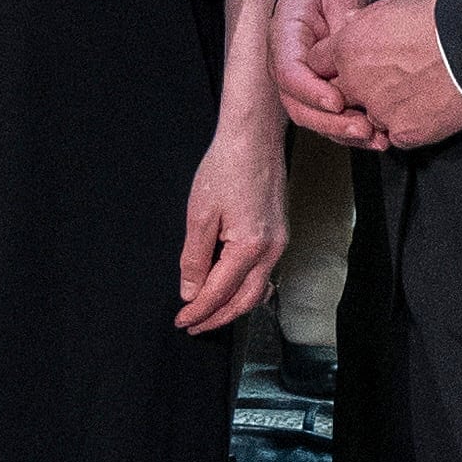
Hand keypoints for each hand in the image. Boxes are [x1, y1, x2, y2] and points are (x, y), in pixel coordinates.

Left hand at [176, 115, 288, 332]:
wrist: (254, 136)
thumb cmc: (227, 166)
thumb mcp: (199, 215)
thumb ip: (194, 259)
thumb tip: (191, 291)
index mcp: (250, 246)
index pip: (219, 293)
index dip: (197, 311)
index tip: (181, 321)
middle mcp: (272, 248)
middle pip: (245, 300)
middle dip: (217, 318)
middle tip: (193, 326)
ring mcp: (280, 241)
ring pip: (258, 290)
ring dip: (233, 306)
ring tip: (208, 313)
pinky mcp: (281, 232)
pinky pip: (265, 272)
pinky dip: (246, 289)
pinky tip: (231, 288)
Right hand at [272, 0, 373, 144]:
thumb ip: (341, 20)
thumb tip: (352, 45)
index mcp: (285, 39)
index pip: (289, 73)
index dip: (311, 91)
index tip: (337, 102)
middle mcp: (288, 66)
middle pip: (298, 105)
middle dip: (330, 122)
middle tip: (362, 128)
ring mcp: (301, 83)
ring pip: (313, 117)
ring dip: (342, 132)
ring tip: (374, 137)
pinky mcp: (319, 92)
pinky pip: (329, 116)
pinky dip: (350, 130)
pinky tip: (375, 137)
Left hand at [328, 0, 461, 149]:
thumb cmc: (443, 21)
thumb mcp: (397, 2)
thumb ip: (365, 18)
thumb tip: (352, 21)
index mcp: (349, 47)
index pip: (316, 62)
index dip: (331, 62)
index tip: (344, 64)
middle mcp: (356, 83)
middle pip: (339, 94)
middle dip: (355, 88)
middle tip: (385, 77)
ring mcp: (378, 112)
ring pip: (369, 116)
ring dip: (384, 107)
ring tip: (414, 89)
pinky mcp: (402, 133)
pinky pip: (396, 134)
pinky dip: (407, 124)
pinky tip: (426, 106)